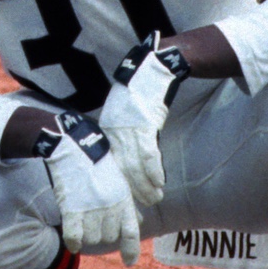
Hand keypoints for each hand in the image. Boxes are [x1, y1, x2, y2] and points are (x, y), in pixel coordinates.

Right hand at [39, 113, 140, 265]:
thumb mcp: (119, 182)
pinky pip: (74, 236)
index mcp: (124, 199)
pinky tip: (72, 243)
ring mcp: (91, 209)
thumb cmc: (96, 163)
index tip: (129, 263)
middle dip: (102, 232)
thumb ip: (128, 204)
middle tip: (93, 220)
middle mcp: (110, 207)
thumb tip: (139, 222)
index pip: (132, 232)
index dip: (131, 250)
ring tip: (82, 221)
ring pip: (92, 239)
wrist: (72, 147)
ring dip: (87, 235)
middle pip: (109, 238)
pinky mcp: (72, 209)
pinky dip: (73, 242)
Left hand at [98, 35, 189, 206]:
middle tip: (145, 204)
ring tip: (155, 198)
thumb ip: (126, 133)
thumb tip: (128, 155)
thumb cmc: (145, 89)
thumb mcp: (127, 111)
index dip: (121, 181)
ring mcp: (128, 125)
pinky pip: (148, 152)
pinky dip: (153, 169)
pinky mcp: (144, 121)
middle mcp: (114, 128)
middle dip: (133, 188)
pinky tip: (159, 182)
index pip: (112, 161)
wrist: (157, 64)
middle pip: (122, 166)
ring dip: (146, 183)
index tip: (128, 198)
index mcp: (108, 126)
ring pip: (135, 163)